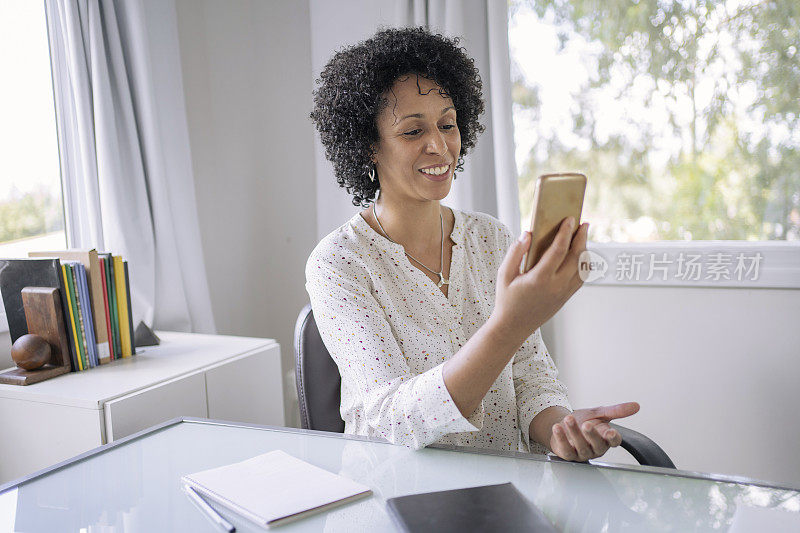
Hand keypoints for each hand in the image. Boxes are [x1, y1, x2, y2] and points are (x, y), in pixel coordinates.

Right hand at [490, 217, 588, 343]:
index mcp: (540, 279)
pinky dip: (584, 264)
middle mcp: (556, 286)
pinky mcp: (566, 298)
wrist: (513, 327)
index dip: (566, 232)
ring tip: (582, 237)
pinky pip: (581, 279)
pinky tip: (580, 255)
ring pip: (583, 268)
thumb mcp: (504, 274)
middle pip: (577, 257)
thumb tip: (527, 234)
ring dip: (585, 251)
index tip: (570, 219)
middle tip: (584, 224)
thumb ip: (515, 252)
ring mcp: (563, 293)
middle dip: (582, 238)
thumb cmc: (506, 299)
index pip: (559, 250)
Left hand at [549, 402, 640, 461]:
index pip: (614, 441)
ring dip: (574, 432)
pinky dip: (561, 438)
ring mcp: (582, 453)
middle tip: (586, 424)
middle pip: (597, 445)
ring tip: (569, 419)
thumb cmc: (584, 420)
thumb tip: (636, 406)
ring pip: (580, 446)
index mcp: (606, 438)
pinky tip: (557, 427)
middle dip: (591, 435)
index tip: (611, 432)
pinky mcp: (568, 454)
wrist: (564, 424)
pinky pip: (566, 450)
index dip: (613, 438)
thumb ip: (616, 411)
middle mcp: (596, 448)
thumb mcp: (600, 413)